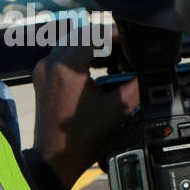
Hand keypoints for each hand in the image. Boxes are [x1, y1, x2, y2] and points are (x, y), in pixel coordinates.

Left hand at [31, 37, 138, 189]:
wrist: (55, 157)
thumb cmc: (81, 138)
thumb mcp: (116, 110)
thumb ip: (135, 87)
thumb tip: (149, 74)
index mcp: (68, 67)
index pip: (92, 34)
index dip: (112, 32)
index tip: (126, 36)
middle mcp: (51, 63)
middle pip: (79, 35)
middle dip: (101, 36)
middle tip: (120, 43)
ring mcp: (43, 70)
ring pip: (67, 43)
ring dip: (87, 44)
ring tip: (108, 51)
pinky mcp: (40, 78)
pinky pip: (59, 56)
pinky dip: (75, 54)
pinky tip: (91, 64)